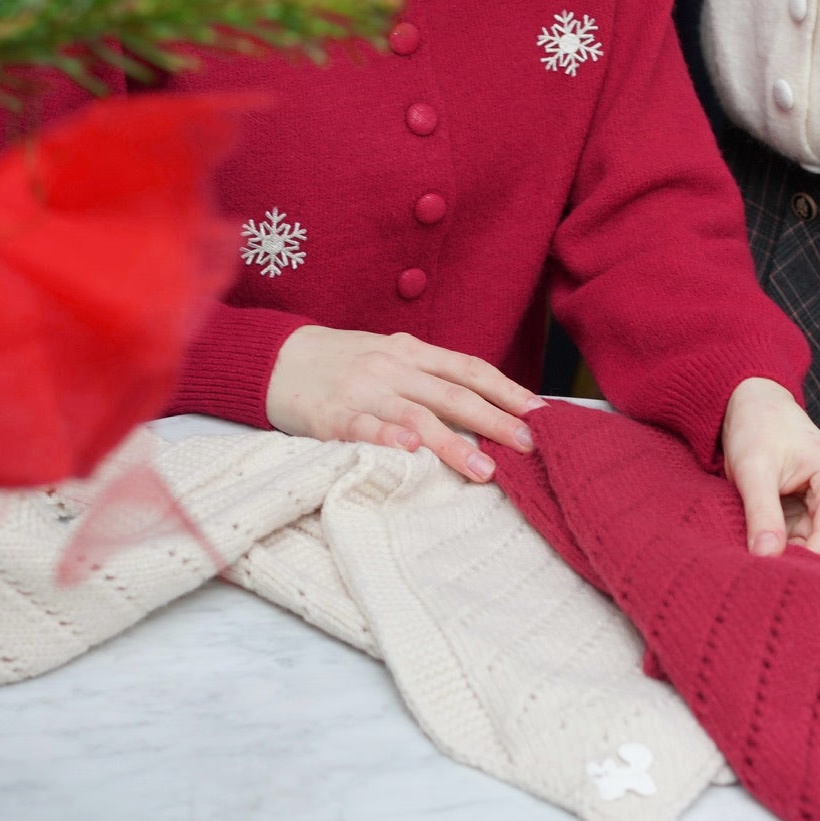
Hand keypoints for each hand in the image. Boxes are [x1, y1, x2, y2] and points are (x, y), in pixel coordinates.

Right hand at [265, 324, 543, 482]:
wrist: (277, 357)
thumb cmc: (343, 361)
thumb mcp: (389, 356)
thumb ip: (429, 375)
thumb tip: (484, 404)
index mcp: (411, 350)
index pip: (469, 369)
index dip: (507, 389)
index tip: (542, 413)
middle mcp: (393, 366)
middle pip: (454, 394)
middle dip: (496, 420)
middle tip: (529, 446)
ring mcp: (364, 390)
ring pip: (417, 416)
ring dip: (454, 444)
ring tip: (484, 470)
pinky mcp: (333, 416)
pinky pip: (365, 428)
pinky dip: (389, 440)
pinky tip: (410, 453)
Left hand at [721, 378, 819, 560]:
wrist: (760, 410)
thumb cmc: (758, 430)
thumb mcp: (753, 470)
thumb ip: (761, 512)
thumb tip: (766, 557)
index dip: (796, 563)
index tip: (761, 572)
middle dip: (795, 563)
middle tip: (754, 563)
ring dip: (791, 557)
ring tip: (758, 545)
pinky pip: (813, 548)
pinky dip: (789, 550)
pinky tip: (767, 541)